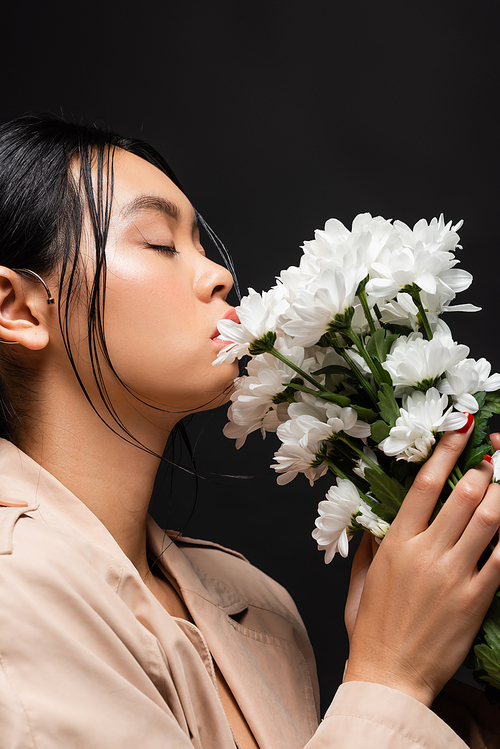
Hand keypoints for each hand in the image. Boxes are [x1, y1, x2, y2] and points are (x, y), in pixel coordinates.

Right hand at [343, 425, 499, 706]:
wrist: (389, 677)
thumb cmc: (370, 629)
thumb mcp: (360, 580)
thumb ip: (371, 544)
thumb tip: (378, 518)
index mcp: (395, 543)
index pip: (425, 485)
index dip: (446, 452)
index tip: (461, 428)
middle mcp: (426, 552)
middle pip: (464, 495)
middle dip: (484, 469)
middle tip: (494, 456)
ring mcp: (454, 575)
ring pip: (489, 520)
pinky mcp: (476, 600)